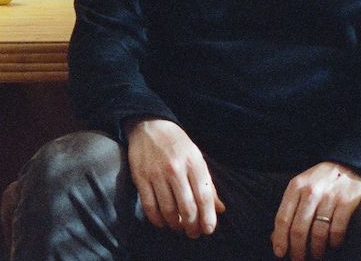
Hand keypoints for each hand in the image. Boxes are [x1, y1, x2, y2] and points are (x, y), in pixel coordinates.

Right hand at [126, 118, 225, 238]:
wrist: (149, 126)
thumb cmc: (177, 144)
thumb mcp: (197, 158)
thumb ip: (208, 184)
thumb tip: (220, 209)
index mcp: (193, 162)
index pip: (203, 196)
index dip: (207, 217)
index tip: (208, 230)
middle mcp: (175, 168)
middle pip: (186, 207)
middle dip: (192, 225)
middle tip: (193, 233)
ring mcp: (156, 173)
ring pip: (168, 209)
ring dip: (175, 224)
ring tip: (179, 227)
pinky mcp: (140, 177)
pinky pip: (149, 205)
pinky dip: (156, 219)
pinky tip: (162, 222)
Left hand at [271, 162, 360, 260]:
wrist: (348, 164)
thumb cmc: (319, 181)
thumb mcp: (300, 187)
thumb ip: (289, 209)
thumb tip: (275, 238)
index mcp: (295, 187)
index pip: (282, 218)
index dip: (280, 239)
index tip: (280, 253)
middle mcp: (310, 191)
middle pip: (299, 229)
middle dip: (297, 250)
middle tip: (299, 260)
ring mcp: (329, 196)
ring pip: (318, 233)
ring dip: (316, 250)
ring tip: (316, 256)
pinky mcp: (347, 202)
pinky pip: (337, 229)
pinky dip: (334, 242)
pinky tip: (333, 245)